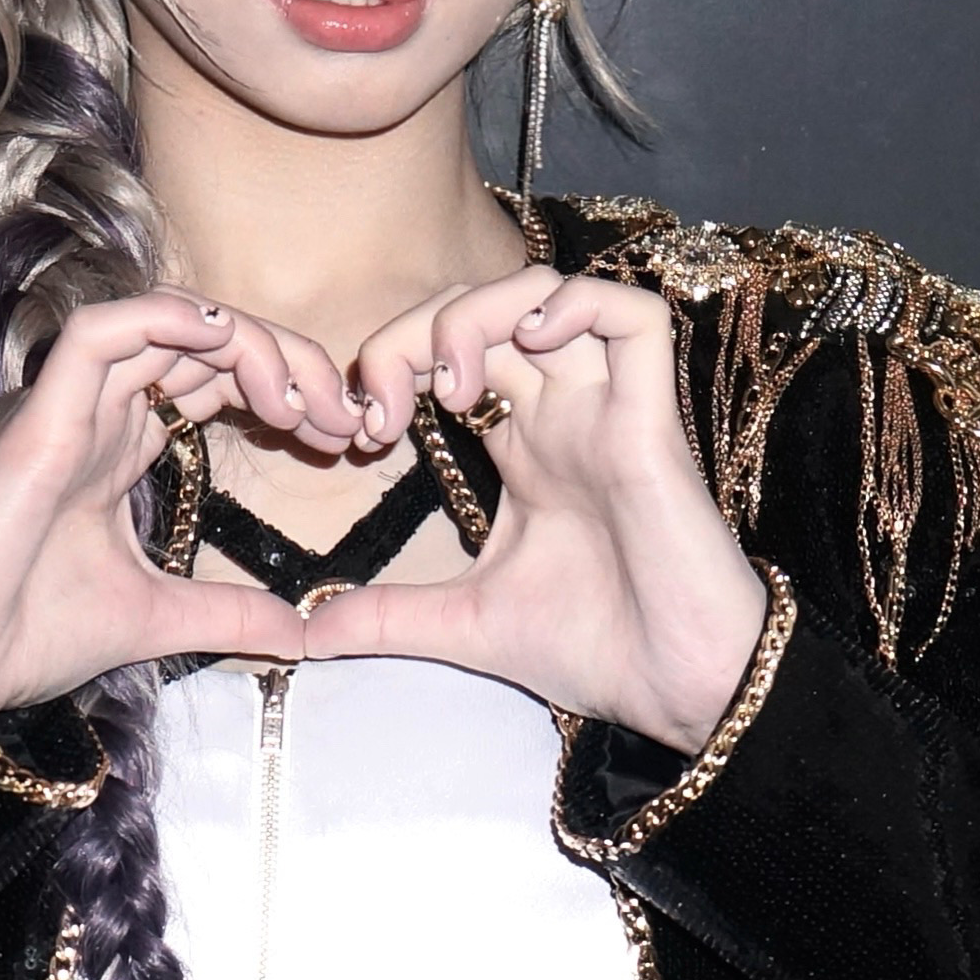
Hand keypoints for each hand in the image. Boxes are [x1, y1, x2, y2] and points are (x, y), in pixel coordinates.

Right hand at [0, 291, 354, 716]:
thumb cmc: (29, 635)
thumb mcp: (158, 620)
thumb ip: (228, 615)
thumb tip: (299, 634)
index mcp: (120, 448)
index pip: (212, 379)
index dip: (283, 388)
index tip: (343, 435)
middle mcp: (98, 413)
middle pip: (202, 344)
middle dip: (285, 361)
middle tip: (344, 414)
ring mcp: (69, 406)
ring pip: (164, 324)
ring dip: (244, 341)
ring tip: (299, 394)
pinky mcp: (42, 414)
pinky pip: (100, 331)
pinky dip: (164, 318)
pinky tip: (222, 340)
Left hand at [307, 268, 769, 752]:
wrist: (676, 689)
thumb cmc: (595, 647)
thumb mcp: (466, 622)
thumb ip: (388, 617)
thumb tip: (304, 634)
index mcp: (522, 442)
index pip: (450, 351)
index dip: (396, 361)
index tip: (362, 430)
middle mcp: (563, 409)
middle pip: (487, 308)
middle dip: (419, 330)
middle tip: (386, 402)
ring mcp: (609, 405)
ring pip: (549, 290)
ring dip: (482, 311)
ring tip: (449, 385)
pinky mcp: (654, 416)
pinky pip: (634, 314)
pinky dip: (575, 305)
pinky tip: (528, 348)